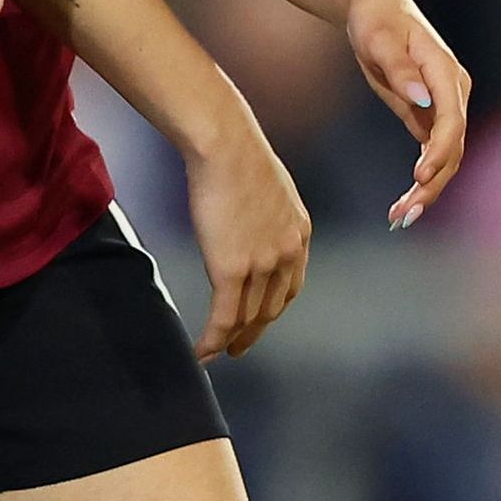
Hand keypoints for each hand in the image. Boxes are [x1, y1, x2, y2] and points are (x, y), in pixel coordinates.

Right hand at [181, 133, 311, 358]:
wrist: (226, 146)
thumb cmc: (237, 157)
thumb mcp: (267, 190)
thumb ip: (264, 216)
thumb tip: (247, 220)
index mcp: (299, 233)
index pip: (290, 286)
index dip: (273, 308)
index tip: (259, 320)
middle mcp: (287, 253)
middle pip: (271, 308)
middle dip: (254, 332)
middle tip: (238, 347)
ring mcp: (262, 264)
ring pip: (247, 317)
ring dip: (232, 340)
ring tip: (218, 353)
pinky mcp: (233, 269)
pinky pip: (224, 317)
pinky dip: (213, 340)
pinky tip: (202, 352)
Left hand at [340, 0, 471, 228]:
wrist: (374, 9)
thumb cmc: (376, 19)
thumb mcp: (380, 38)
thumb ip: (400, 69)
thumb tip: (422, 99)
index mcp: (446, 73)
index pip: (452, 120)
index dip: (439, 150)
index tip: (419, 176)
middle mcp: (454, 94)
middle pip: (453, 147)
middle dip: (433, 183)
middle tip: (404, 215)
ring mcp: (445, 107)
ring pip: (446, 157)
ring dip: (427, 190)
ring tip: (399, 218)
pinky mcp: (430, 117)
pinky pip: (432, 155)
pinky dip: (422, 181)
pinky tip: (403, 205)